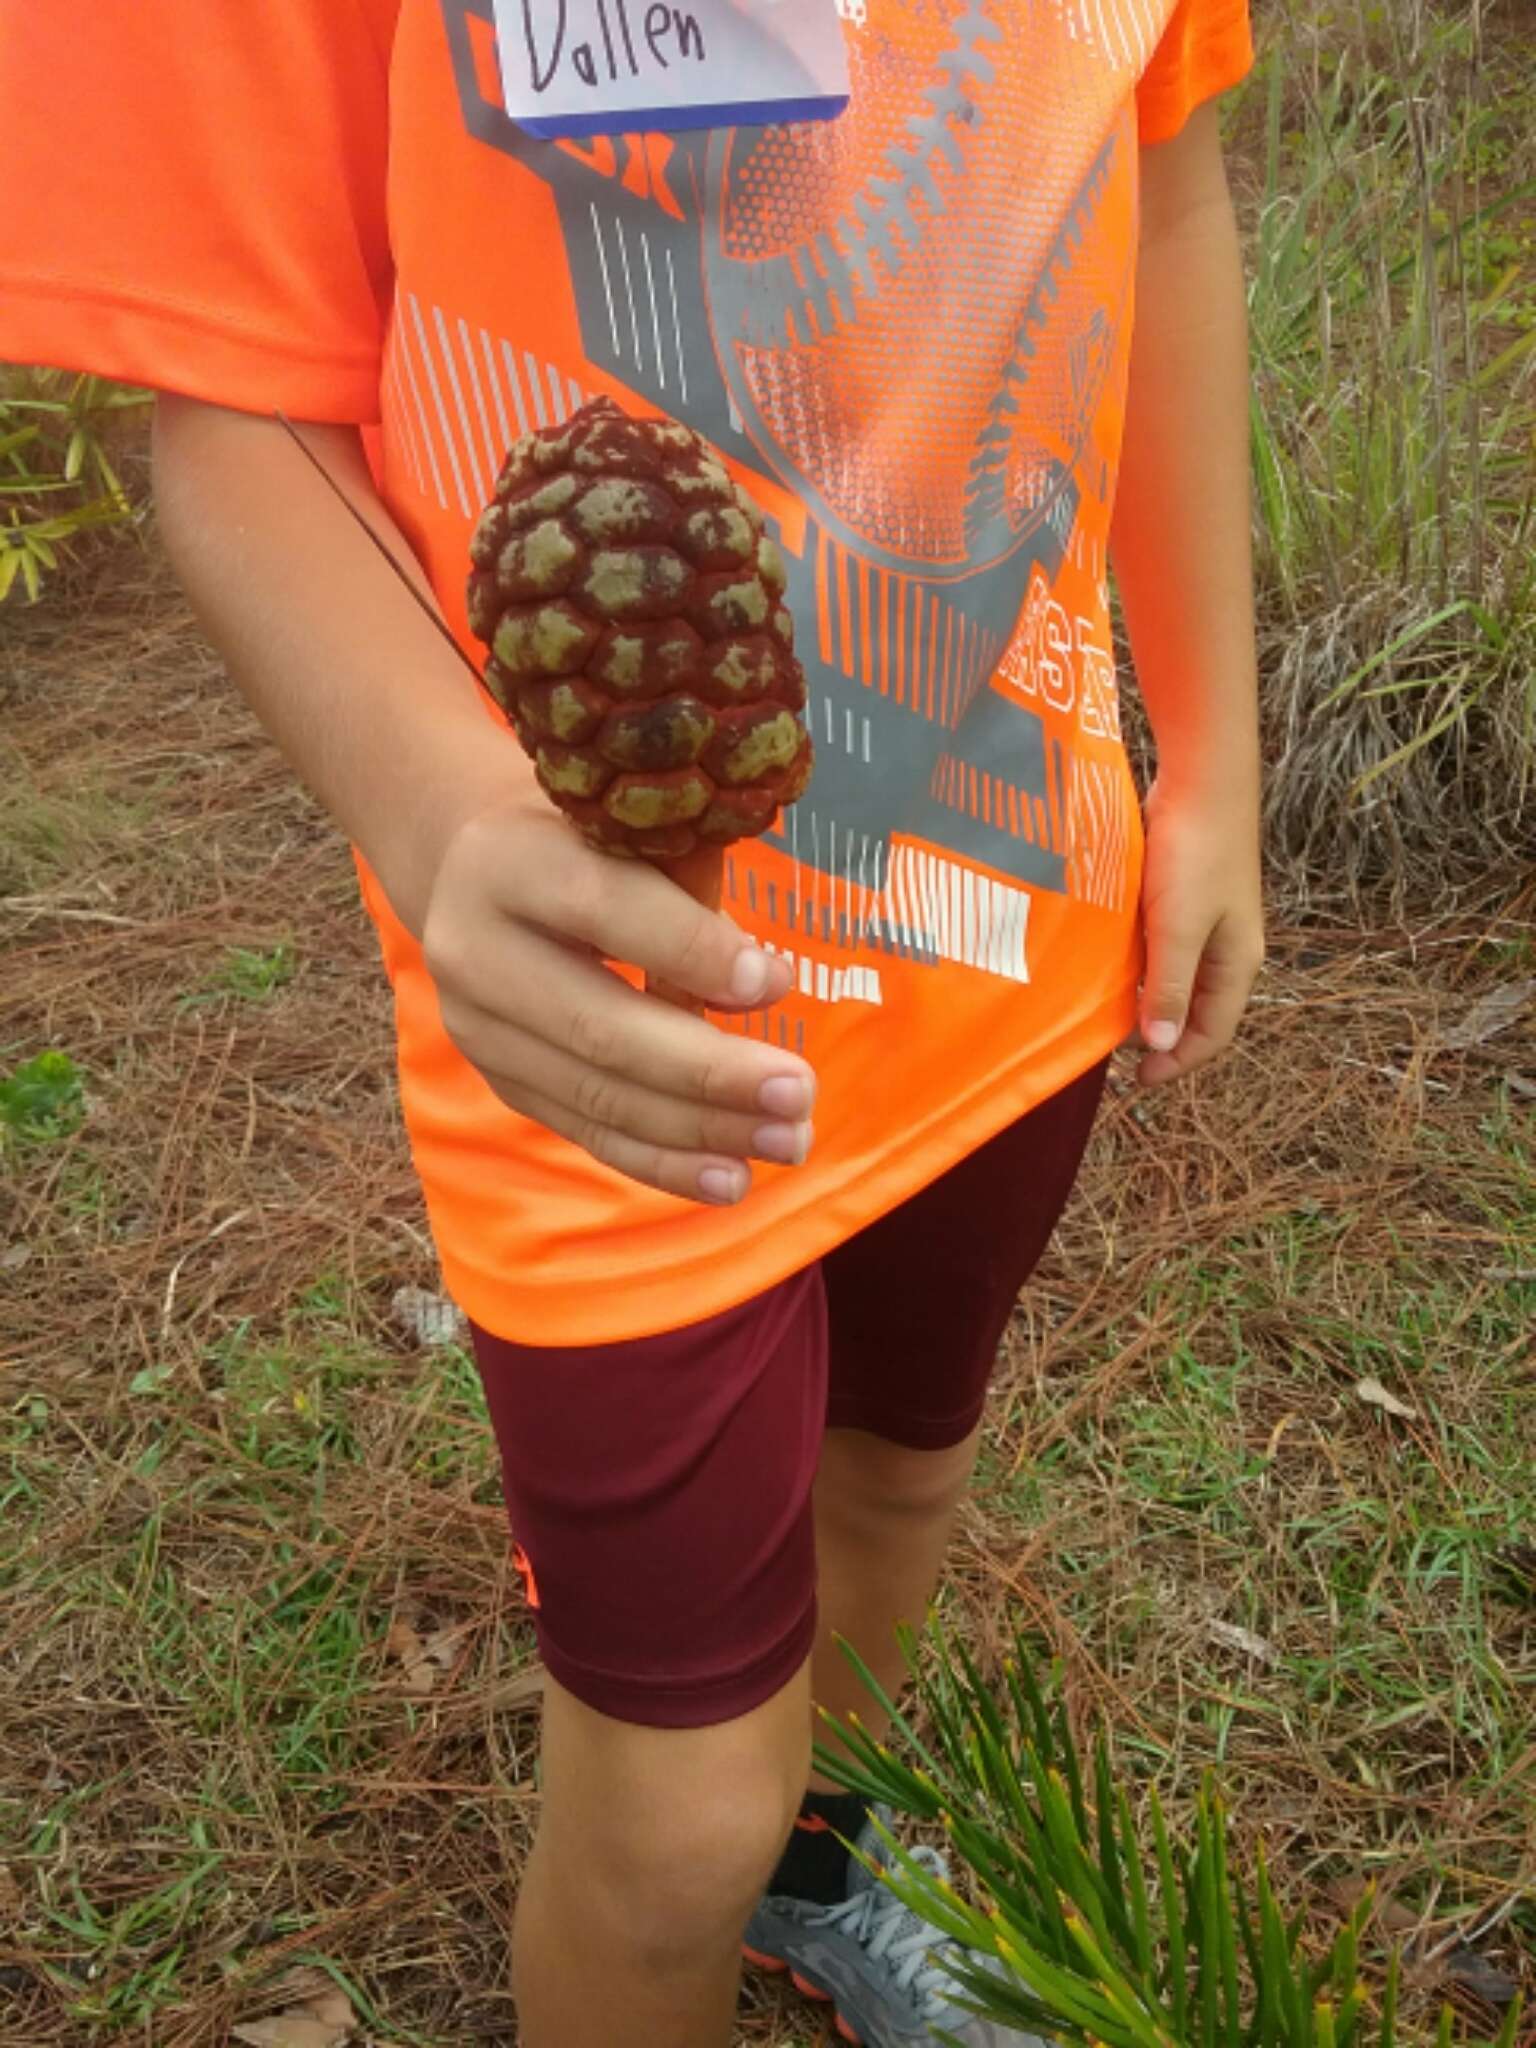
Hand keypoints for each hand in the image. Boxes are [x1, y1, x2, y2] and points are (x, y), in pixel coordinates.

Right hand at [420, 794, 814, 1203]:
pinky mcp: (503, 1083)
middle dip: (710, 1071)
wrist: (476, 874)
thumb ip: (688, 894)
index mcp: (508, 863)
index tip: (777, 984)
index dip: (691, 951)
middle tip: (798, 1092)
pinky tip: (732, 1178)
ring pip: (599, 1095)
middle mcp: (475, 952)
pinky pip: (590, 1133)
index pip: (603, 910)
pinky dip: (664, 1163)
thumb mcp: (628, 836)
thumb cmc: (586, 844)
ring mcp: (480, 1031)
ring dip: (702, 1129)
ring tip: (787, 1139)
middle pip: (599, 1028)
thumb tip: (766, 984)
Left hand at [1136, 778, 1264, 1086]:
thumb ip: (1167, 986)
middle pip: (1195, 1011)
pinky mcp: (1183, 898)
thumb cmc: (1193, 855)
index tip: (1137, 1080)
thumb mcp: (1177, 928)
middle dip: (1161, 1037)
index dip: (1177, 1061)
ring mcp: (1206, 923)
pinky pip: (1162, 949)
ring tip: (1107, 1016)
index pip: (1211, 1032)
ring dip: (1146, 1002)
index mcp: (1236, 963)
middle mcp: (1226, 949)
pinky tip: (1109, 969)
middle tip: (1116, 1054)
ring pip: (1175, 980)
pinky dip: (1139, 968)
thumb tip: (1159, 1045)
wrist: (1200, 780)